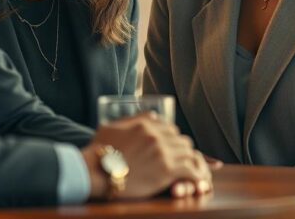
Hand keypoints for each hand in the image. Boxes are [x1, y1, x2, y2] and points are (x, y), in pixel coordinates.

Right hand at [82, 113, 211, 199]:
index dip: (173, 139)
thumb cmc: (99, 151)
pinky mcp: (167, 170)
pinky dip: (197, 175)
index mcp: (145, 124)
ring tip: (194, 171)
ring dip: (191, 162)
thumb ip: (134, 118)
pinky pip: (191, 169)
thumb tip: (154, 114)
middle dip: (182, 150)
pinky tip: (199, 180)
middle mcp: (157, 135)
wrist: (95, 171)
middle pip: (181, 140)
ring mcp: (163, 152)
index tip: (172, 148)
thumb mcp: (113, 126)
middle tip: (182, 161)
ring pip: (188, 153)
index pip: (170, 128)